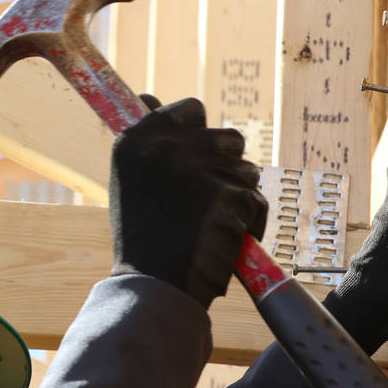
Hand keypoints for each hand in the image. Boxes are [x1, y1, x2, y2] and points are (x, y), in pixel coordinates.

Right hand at [109, 96, 266, 308]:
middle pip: (226, 136)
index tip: (193, 162)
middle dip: (224, 167)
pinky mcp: (223, 193)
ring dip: (238, 196)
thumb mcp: (131, 184)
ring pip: (246, 168)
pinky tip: (223, 241)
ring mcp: (194, 168)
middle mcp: (161, 146)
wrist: (153, 289)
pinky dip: (248, 223)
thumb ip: (148, 145)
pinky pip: (255, 199)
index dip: (199, 136)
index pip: (188, 109)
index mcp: (133, 141)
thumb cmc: (144, 242)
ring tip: (211, 226)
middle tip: (202, 204)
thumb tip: (150, 98)